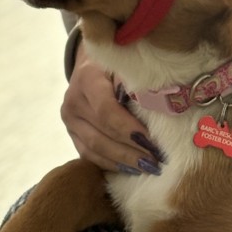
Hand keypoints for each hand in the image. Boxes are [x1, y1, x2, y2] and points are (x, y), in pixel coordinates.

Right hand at [61, 43, 163, 174]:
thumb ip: (138, 81)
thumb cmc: (118, 63)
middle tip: (156, 161)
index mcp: (87, 79)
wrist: (92, 63)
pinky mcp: (72, 133)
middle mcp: (73, 101)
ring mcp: (69, 120)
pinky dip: (111, 164)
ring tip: (147, 168)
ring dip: (122, 161)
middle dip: (130, 151)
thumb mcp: (127, 63)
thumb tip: (161, 103)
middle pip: (100, 134)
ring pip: (93, 148)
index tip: (151, 141)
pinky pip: (89, 155)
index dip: (128, 128)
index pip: (106, 110)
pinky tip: (131, 169)